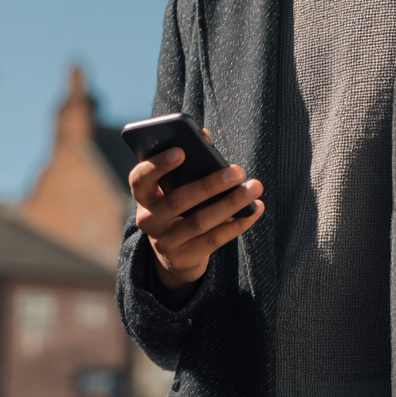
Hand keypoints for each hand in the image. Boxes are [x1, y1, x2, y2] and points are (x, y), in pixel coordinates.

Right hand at [129, 136, 263, 296]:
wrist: (175, 255)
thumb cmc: (181, 206)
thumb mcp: (177, 186)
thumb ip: (189, 162)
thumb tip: (205, 137)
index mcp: (145, 196)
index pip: (140, 179)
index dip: (158, 165)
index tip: (181, 151)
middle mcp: (149, 220)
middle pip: (178, 200)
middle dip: (210, 184)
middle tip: (238, 171)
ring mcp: (164, 242)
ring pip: (200, 221)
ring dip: (231, 203)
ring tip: (255, 187)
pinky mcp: (183, 259)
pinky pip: (213, 240)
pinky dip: (237, 224)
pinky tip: (255, 209)